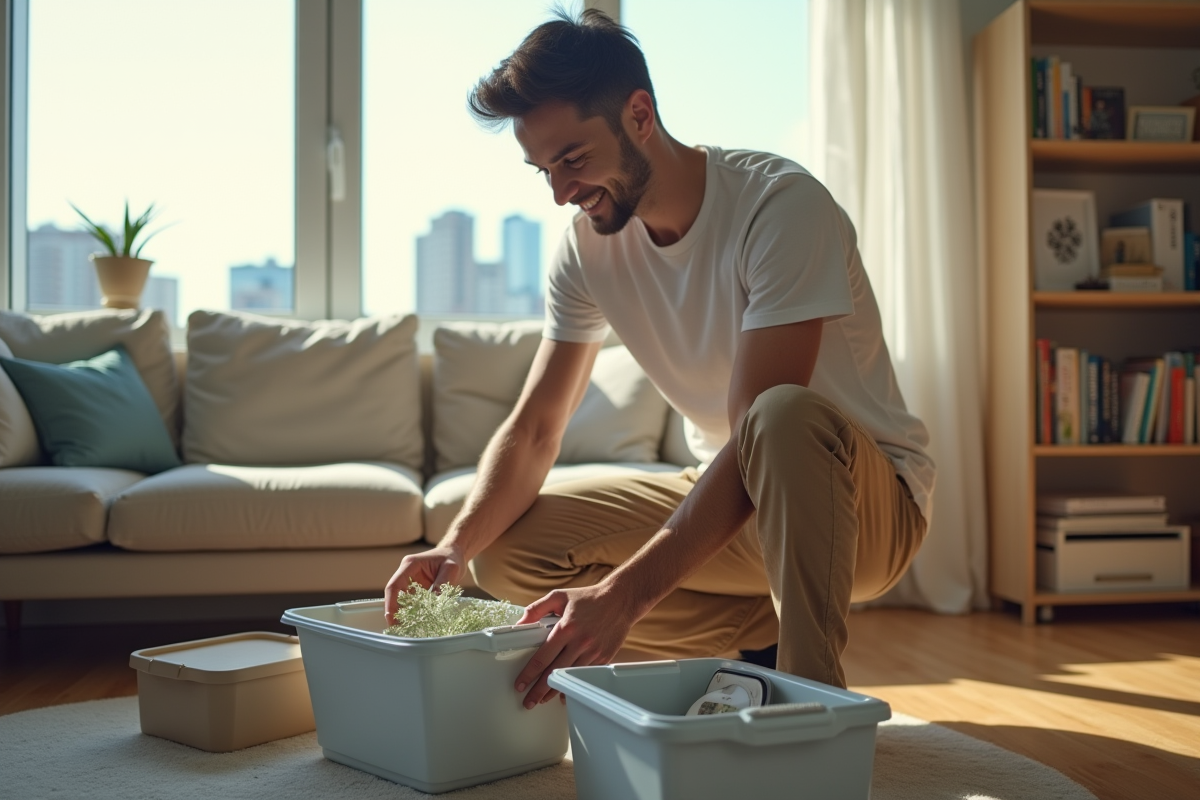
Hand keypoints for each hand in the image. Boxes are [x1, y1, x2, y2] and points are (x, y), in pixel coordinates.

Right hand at [383, 546, 465, 621]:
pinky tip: (415, 622)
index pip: (395, 585)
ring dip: (402, 613)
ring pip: (402, 600)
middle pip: (395, 594)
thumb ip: (441, 585)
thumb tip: (434, 604)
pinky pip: (411, 602)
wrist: (455, 554)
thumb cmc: (452, 558)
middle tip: (397, 628)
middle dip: (394, 611)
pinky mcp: (417, 589)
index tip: (391, 618)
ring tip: (405, 628)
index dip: (390, 602)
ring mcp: (411, 581)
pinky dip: (412, 612)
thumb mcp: (450, 569)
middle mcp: (407, 573)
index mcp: (410, 565)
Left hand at [514, 583, 635, 708]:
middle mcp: (580, 642)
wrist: (620, 600)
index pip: (542, 657)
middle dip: (538, 690)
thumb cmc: (589, 598)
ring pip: (569, 677)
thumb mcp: (559, 596)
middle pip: (554, 673)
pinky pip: (585, 676)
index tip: (520, 684)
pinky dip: (574, 685)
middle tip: (528, 701)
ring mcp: (593, 652)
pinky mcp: (604, 657)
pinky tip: (564, 692)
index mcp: (566, 628)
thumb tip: (520, 623)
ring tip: (542, 699)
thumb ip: (537, 609)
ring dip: (554, 691)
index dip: (529, 674)